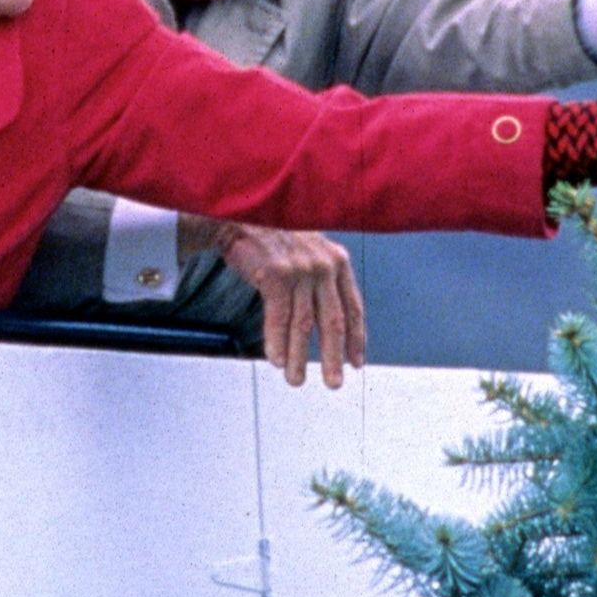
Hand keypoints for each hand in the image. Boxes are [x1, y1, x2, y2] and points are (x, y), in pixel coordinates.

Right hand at [215, 223, 366, 389]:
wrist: (240, 213)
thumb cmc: (273, 234)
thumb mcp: (309, 251)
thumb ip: (322, 279)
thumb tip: (328, 322)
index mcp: (337, 261)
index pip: (353, 308)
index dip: (356, 338)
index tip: (356, 361)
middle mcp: (323, 265)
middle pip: (332, 322)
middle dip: (333, 357)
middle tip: (334, 382)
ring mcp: (300, 269)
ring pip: (303, 325)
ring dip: (298, 357)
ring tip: (295, 379)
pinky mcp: (276, 274)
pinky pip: (278, 318)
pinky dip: (276, 343)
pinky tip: (276, 359)